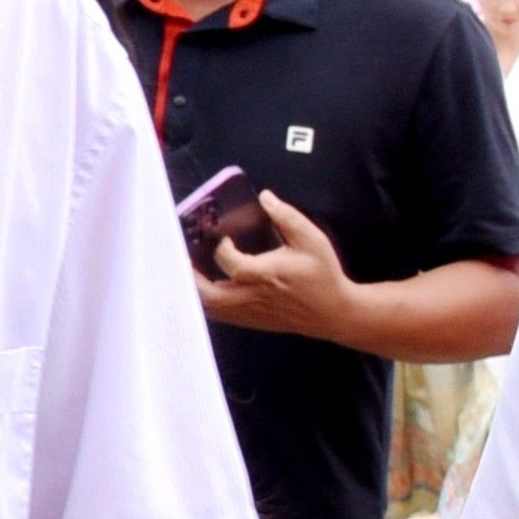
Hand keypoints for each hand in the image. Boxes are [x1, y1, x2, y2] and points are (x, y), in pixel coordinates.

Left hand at [194, 186, 359, 339]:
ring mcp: (250, 312)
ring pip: (211, 309)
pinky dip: (208, 303)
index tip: (225, 239)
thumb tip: (265, 197)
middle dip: (191, 277)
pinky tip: (207, 286)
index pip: (232, 263)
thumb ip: (287, 217)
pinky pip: (221, 316)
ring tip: (191, 271)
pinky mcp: (250, 321)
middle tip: (185, 259)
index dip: (222, 249)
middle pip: (210, 295)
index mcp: (267, 274)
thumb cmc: (322, 274)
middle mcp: (254, 296)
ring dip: (196, 290)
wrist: (333, 312)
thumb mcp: (312, 240)